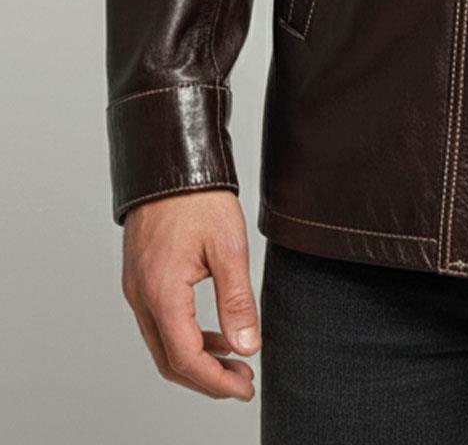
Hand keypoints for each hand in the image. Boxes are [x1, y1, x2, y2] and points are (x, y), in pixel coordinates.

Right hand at [120, 189, 259, 401]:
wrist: (172, 162)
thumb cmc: (199, 198)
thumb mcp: (228, 248)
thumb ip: (237, 302)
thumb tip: (248, 346)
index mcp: (161, 293)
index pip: (186, 359)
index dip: (216, 382)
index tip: (244, 388)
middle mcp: (141, 296)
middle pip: (169, 361)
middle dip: (207, 379)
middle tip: (243, 382)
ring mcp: (136, 288)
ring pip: (162, 344)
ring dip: (196, 360)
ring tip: (234, 361)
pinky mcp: (140, 278)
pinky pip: (159, 323)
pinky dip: (185, 338)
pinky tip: (214, 334)